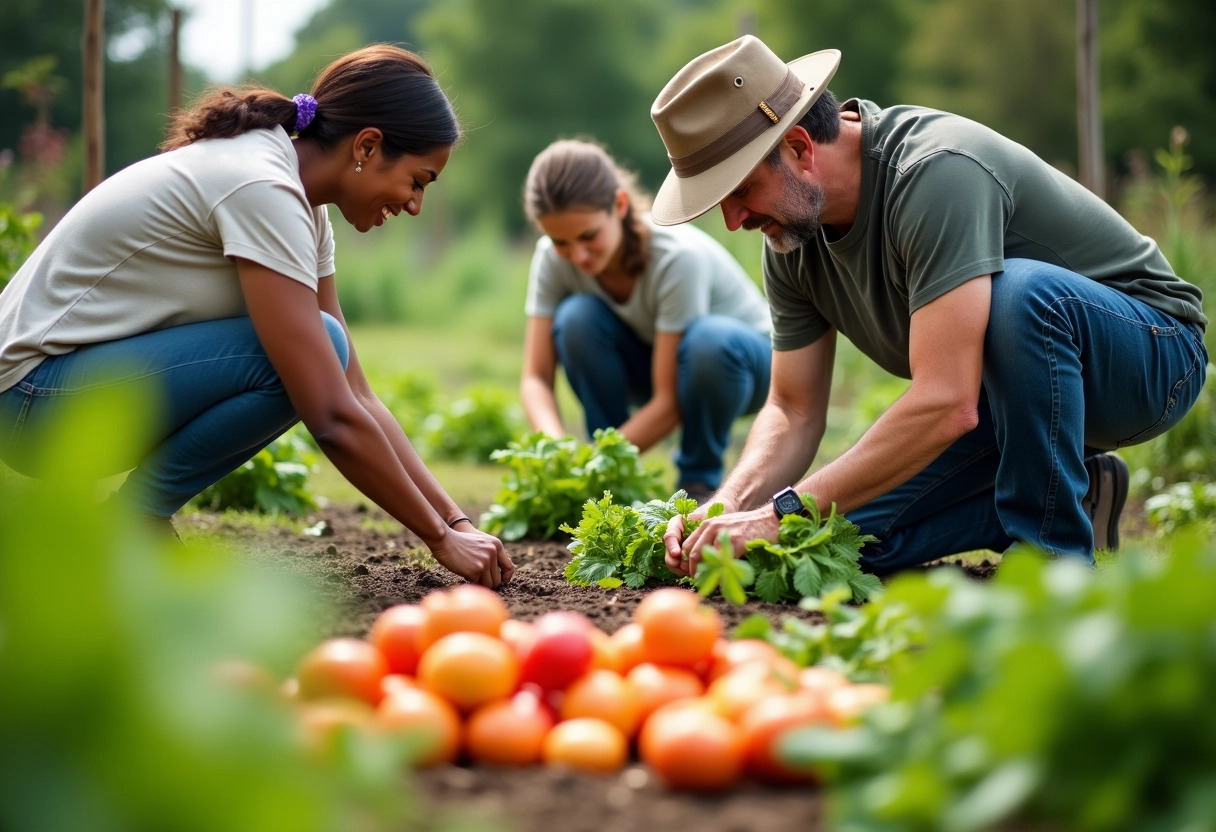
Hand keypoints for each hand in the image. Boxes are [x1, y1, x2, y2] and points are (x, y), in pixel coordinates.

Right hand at [430, 521, 514, 587]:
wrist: (444, 539)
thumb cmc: (459, 542)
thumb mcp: (481, 543)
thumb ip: (491, 554)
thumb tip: (501, 576)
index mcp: (497, 545)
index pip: (510, 567)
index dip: (505, 577)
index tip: (499, 581)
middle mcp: (494, 553)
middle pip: (498, 580)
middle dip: (488, 582)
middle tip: (477, 578)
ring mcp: (485, 561)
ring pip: (489, 584)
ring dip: (479, 582)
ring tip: (469, 572)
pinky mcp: (476, 570)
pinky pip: (476, 583)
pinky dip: (469, 580)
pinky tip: (462, 570)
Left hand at [663, 504, 779, 577]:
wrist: (769, 520)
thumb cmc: (748, 526)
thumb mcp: (725, 526)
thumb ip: (711, 538)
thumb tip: (701, 561)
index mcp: (707, 524)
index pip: (687, 545)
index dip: (687, 562)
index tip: (692, 572)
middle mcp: (712, 527)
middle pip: (693, 553)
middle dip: (694, 570)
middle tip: (699, 581)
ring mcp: (723, 534)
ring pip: (706, 559)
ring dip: (706, 574)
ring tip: (710, 583)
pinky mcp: (736, 542)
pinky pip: (724, 563)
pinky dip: (723, 575)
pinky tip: (725, 581)